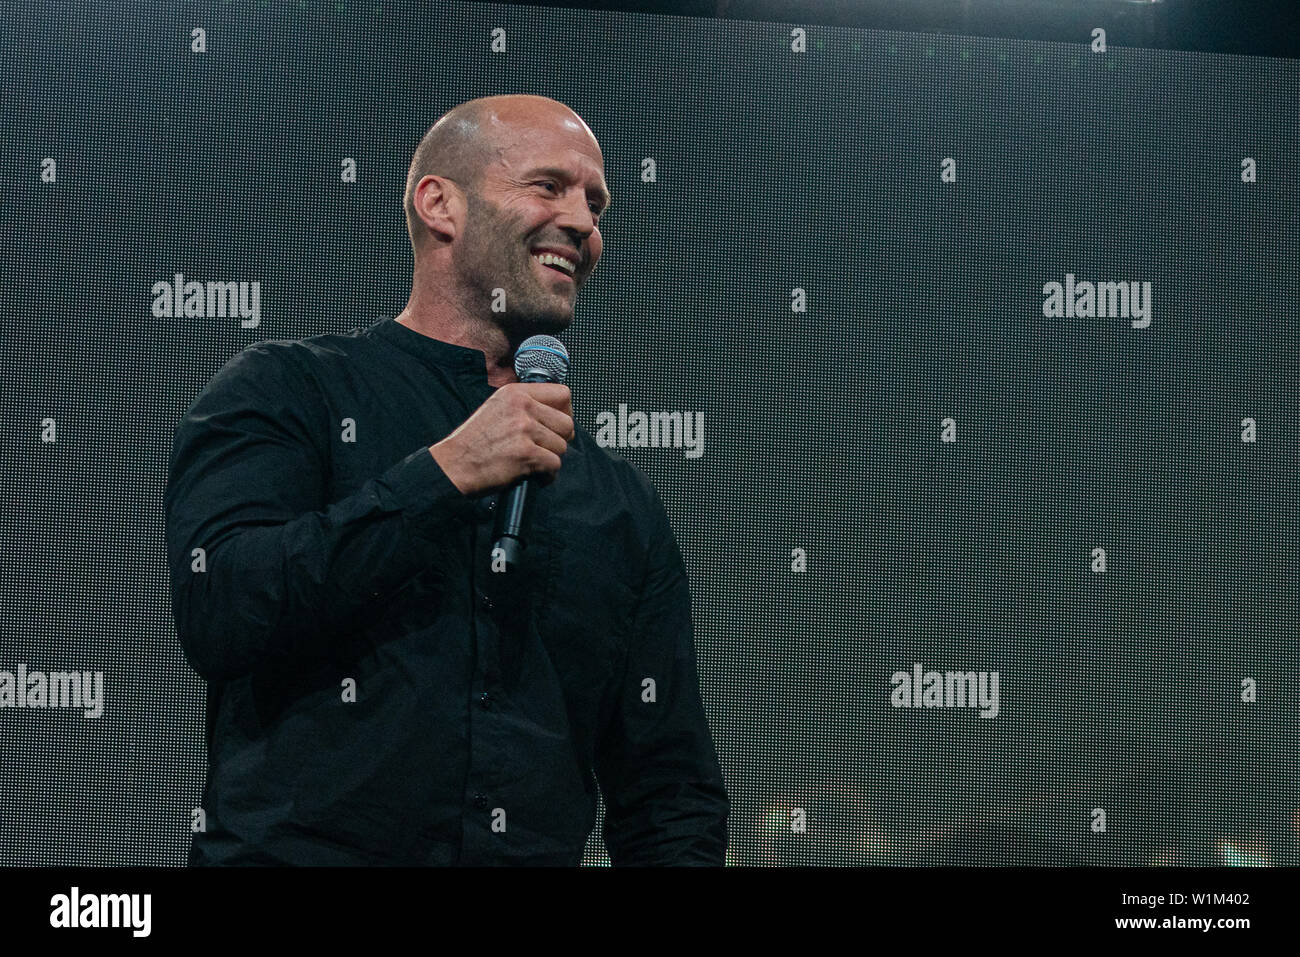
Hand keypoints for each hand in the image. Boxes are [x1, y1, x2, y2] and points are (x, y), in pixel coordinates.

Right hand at [429, 383, 573, 496]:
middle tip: (545, 449)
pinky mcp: (526, 453)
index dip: (565, 412)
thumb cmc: (474, 443)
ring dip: (550, 459)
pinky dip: (547, 476)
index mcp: (515, 393)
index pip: (562, 394)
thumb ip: (525, 406)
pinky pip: (554, 465)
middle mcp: (522, 406)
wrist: (453, 465)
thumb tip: (557, 414)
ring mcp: (524, 429)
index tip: (557, 425)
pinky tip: (534, 476)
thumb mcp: (497, 409)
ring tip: (532, 463)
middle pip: (567, 423)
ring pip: (562, 446)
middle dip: (560, 440)